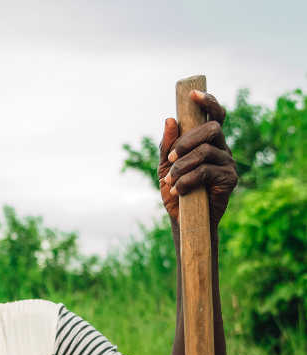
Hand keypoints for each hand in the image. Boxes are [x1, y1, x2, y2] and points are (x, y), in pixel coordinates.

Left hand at [157, 90, 238, 226]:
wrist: (182, 219)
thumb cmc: (175, 190)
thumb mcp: (165, 166)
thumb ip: (167, 145)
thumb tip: (170, 119)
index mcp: (207, 141)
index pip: (214, 115)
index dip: (207, 102)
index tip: (193, 94)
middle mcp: (221, 148)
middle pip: (211, 128)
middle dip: (186, 141)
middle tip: (170, 158)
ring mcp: (227, 162)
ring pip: (206, 151)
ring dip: (182, 165)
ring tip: (169, 180)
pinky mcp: (230, 179)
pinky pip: (207, 170)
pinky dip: (187, 179)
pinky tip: (177, 190)